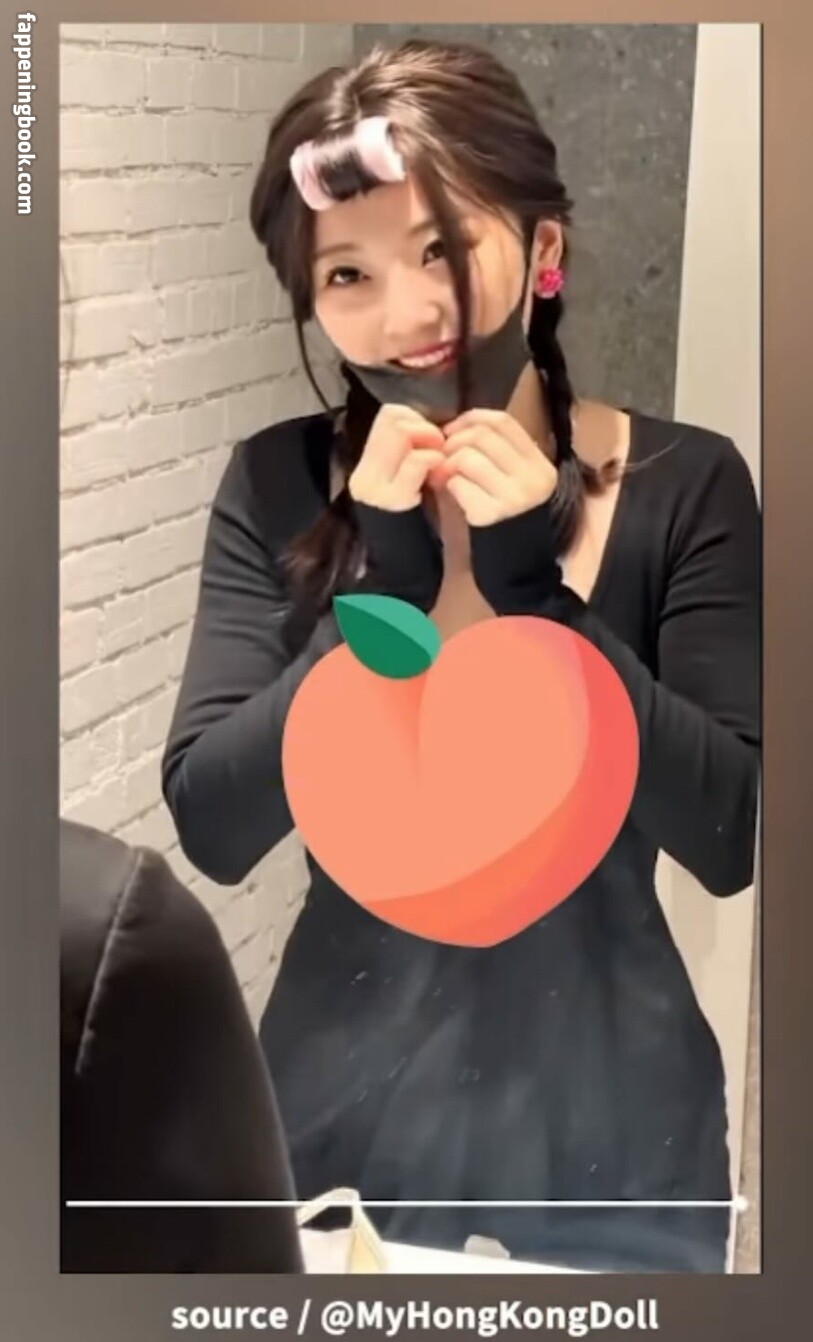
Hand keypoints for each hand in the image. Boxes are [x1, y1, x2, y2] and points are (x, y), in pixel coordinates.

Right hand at [346, 405, 445, 612]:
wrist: (398, 581)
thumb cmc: (409, 541)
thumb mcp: (404, 495)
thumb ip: (408, 467)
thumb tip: (428, 437)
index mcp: (366, 470)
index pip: (386, 417)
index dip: (415, 420)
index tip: (434, 440)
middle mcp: (365, 473)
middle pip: (392, 418)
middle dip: (423, 425)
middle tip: (440, 448)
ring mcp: (376, 485)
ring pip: (402, 433)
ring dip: (431, 442)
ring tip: (442, 462)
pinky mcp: (392, 499)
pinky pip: (417, 462)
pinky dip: (435, 462)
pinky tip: (443, 477)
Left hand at [439, 409, 560, 612]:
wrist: (523, 577)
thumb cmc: (514, 530)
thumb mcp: (519, 488)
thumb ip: (502, 460)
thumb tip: (463, 429)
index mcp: (540, 466)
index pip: (504, 421)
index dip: (472, 419)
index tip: (453, 430)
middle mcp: (533, 477)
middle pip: (482, 436)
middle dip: (454, 442)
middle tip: (443, 457)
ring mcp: (515, 496)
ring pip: (468, 457)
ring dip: (448, 465)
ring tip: (444, 477)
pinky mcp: (494, 515)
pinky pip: (460, 485)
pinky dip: (449, 486)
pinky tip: (451, 496)